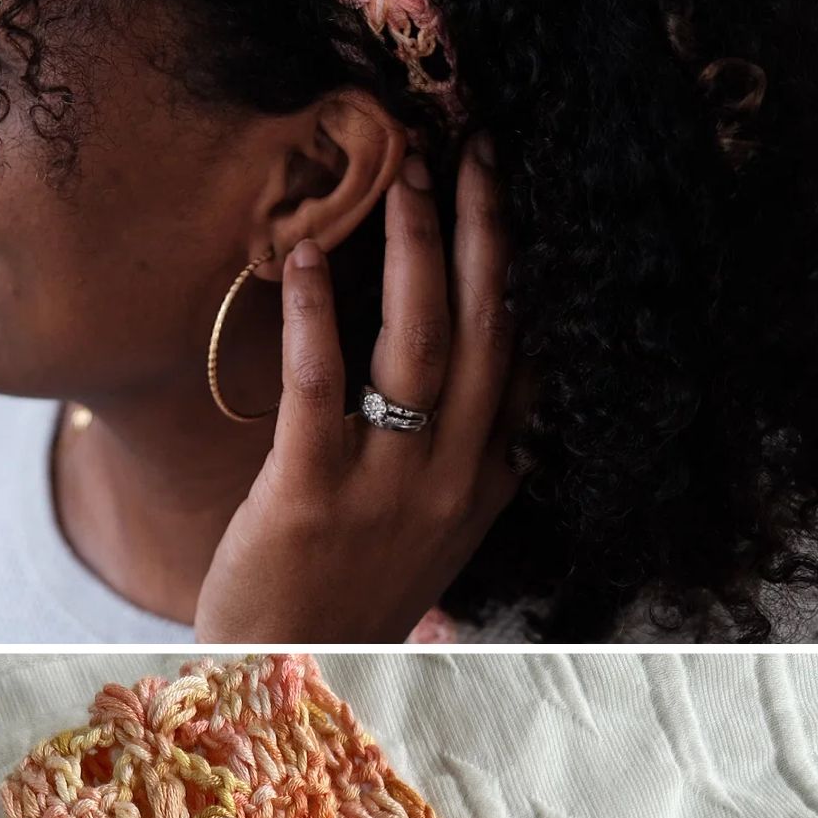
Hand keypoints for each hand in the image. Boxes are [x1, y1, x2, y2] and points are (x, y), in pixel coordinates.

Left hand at [193, 133, 532, 643]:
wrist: (285, 675)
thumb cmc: (349, 596)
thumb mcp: (433, 535)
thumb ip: (461, 465)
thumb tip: (490, 389)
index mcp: (488, 481)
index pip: (530, 358)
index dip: (531, 269)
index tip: (523, 190)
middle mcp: (453, 479)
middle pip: (489, 330)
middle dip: (486, 228)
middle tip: (474, 142)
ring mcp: (387, 488)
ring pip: (420, 344)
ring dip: (415, 247)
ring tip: (403, 169)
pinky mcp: (310, 496)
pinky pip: (321, 385)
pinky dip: (314, 312)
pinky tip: (298, 253)